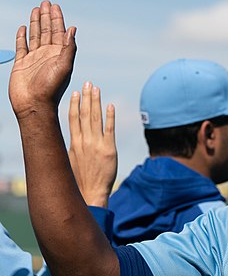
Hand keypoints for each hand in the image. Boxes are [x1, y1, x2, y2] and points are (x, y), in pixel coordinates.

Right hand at [9, 1, 75, 118]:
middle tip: (46, 2)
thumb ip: (69, 48)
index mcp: (59, 55)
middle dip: (47, 17)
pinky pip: (22, 46)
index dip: (58, 19)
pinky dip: (22, 36)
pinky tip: (23, 28)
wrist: (34, 104)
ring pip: (35, 35)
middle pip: (47, 31)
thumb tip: (73, 29)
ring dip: (36, 22)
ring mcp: (34, 59)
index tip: (56, 6)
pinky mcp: (21, 63)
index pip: (59, 32)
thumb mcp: (64, 67)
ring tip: (37, 9)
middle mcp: (47, 55)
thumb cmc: (51, 88)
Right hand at [68, 83, 116, 207]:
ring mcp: (96, 144)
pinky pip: (110, 130)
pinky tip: (110, 106)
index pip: (73, 118)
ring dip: (96, 102)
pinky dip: (110, 117)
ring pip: (96, 118)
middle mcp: (84, 141)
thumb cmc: (79, 179)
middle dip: (86, 97)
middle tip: (88, 83)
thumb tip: (74, 139)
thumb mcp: (71, 160)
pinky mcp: (109, 150)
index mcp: (73, 143)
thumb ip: (74, 147)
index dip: (75, 104)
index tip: (76, 92)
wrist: (90, 192)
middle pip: (85, 114)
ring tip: (96, 89)